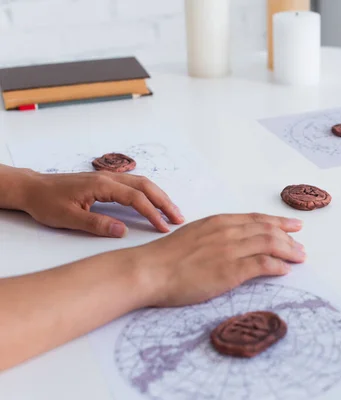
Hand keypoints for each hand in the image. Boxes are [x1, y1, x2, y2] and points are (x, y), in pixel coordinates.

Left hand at [20, 171, 183, 236]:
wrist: (32, 188)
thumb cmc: (47, 202)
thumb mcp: (69, 218)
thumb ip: (97, 224)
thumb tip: (123, 231)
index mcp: (102, 185)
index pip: (135, 198)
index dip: (152, 213)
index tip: (164, 227)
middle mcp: (109, 178)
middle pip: (145, 186)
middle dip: (164, 202)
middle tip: (179, 218)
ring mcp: (108, 178)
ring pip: (142, 183)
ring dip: (159, 196)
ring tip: (171, 212)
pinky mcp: (106, 182)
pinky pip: (134, 185)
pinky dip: (148, 193)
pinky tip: (153, 202)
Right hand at [133, 213, 305, 307]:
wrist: (149, 270)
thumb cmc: (165, 257)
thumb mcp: (193, 236)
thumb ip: (215, 236)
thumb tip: (231, 244)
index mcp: (218, 222)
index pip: (256, 219)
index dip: (277, 223)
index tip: (293, 226)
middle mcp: (228, 231)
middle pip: (268, 230)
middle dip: (289, 237)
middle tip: (302, 246)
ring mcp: (230, 250)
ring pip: (270, 244)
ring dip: (289, 251)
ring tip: (300, 258)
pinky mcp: (230, 270)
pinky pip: (263, 265)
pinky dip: (277, 267)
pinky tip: (285, 271)